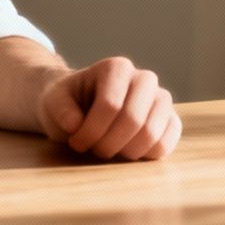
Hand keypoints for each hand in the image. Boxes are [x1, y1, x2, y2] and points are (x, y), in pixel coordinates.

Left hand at [36, 57, 180, 161]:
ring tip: (108, 151)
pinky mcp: (170, 121)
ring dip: (125, 152)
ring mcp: (161, 99)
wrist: (81, 107)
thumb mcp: (53, 101)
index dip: (91, 130)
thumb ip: (60, 109)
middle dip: (109, 143)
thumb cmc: (68, 103)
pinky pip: (166, 144)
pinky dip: (145, 156)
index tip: (76, 142)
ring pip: (152, 133)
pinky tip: (126, 153)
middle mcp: (144, 78)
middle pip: (134, 119)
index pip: (110, 104)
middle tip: (93, 150)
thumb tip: (75, 124)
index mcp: (116, 67)